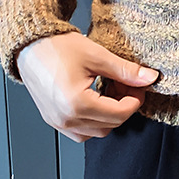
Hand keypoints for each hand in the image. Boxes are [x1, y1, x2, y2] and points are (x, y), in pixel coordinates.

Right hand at [16, 31, 159, 142]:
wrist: (30, 45)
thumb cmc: (56, 47)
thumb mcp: (97, 55)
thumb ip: (125, 71)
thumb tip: (148, 78)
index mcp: (76, 104)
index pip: (119, 114)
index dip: (135, 100)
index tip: (140, 86)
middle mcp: (65, 119)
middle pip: (109, 126)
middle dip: (124, 106)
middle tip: (126, 85)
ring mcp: (57, 122)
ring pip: (96, 132)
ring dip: (109, 115)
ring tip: (110, 90)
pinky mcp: (53, 120)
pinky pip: (81, 131)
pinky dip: (94, 119)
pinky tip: (97, 97)